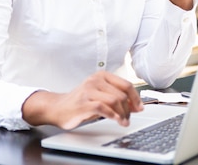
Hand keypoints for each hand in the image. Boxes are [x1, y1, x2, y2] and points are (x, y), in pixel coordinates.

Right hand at [21, 71, 142, 129]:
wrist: (58, 107)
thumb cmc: (80, 101)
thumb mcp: (100, 95)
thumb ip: (116, 97)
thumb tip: (136, 105)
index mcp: (102, 75)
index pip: (126, 85)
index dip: (136, 98)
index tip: (140, 107)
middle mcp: (95, 80)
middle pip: (122, 94)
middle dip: (129, 109)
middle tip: (128, 118)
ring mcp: (88, 90)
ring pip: (115, 100)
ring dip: (122, 114)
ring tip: (123, 122)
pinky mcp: (83, 102)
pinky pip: (103, 108)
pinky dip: (113, 115)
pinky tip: (116, 120)